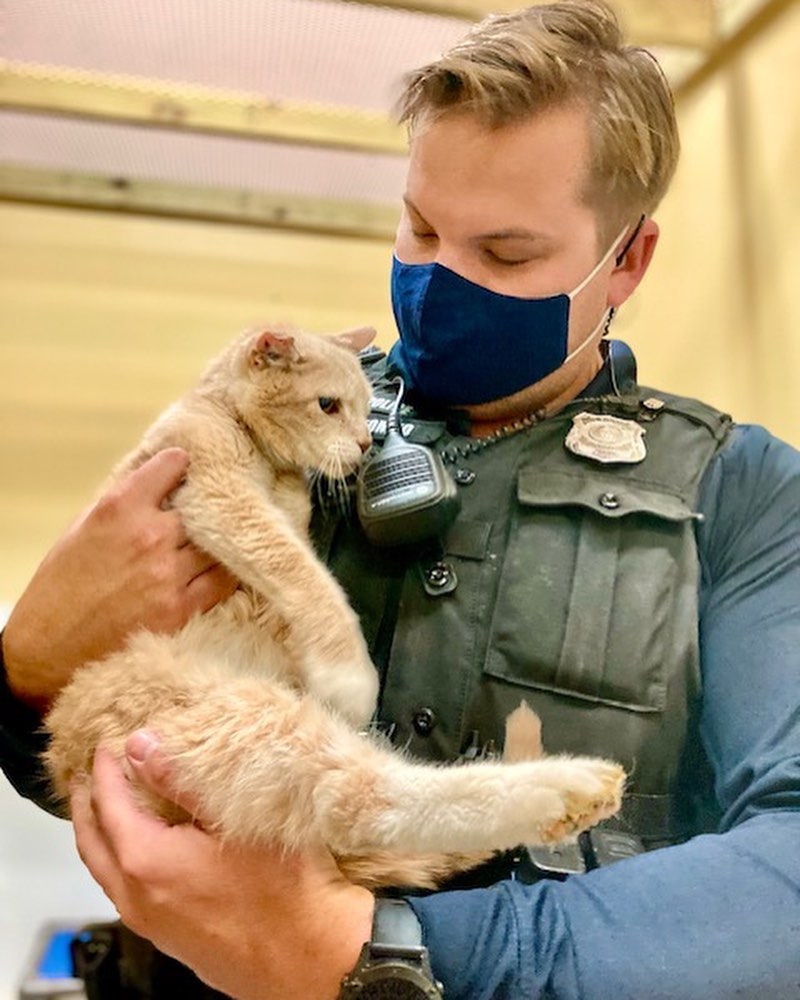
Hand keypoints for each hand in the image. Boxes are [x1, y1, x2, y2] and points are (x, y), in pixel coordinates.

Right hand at [3, 449, 237, 707]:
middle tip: (204, 513)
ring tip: (215, 544)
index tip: (185, 468)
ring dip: (215, 543)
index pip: (171, 467)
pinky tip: (222, 570)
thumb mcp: (80, 529)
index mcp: (119, 508)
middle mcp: (149, 535)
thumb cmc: (59, 588)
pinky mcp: (181, 609)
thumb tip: (156, 486)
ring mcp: (168, 573)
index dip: (180, 466)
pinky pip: (222, 582)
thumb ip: (121, 505)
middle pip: (199, 509)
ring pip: (216, 545)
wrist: (47, 650)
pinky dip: (224, 573)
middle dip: (200, 511)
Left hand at [70, 737, 373, 999]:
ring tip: (111, 804)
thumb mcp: (235, 819)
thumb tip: (141, 746)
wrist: (311, 957)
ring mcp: (151, 923)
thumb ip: (182, 781)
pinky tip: (146, 847)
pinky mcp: (169, 937)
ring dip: (102, 833)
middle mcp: (137, 897)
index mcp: (147, 862)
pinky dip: (120, 859)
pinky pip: (126, 891)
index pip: (108, 805)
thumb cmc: (284, 890)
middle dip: (88, 804)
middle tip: (91, 773)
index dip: (105, 770)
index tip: (107, 744)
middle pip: (93, 842)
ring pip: (106, 871)